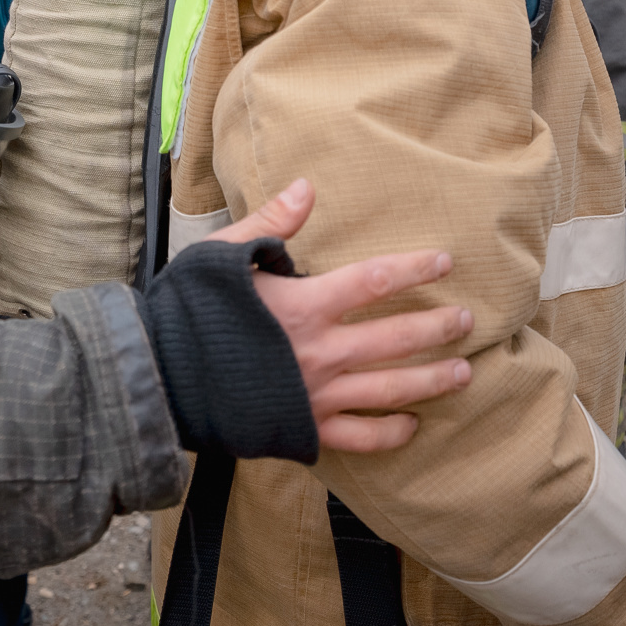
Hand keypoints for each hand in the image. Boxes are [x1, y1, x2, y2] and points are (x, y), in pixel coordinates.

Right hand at [211, 180, 472, 452]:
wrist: (158, 379)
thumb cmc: (186, 313)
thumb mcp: (222, 256)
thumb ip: (271, 224)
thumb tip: (307, 188)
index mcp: (303, 305)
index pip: (374, 281)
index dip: (413, 268)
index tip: (443, 262)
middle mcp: (319, 351)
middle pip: (396, 338)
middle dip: (437, 329)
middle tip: (467, 322)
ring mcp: (316, 395)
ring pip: (389, 390)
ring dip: (431, 381)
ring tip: (464, 374)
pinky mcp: (305, 429)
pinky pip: (360, 437)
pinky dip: (390, 433)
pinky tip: (412, 425)